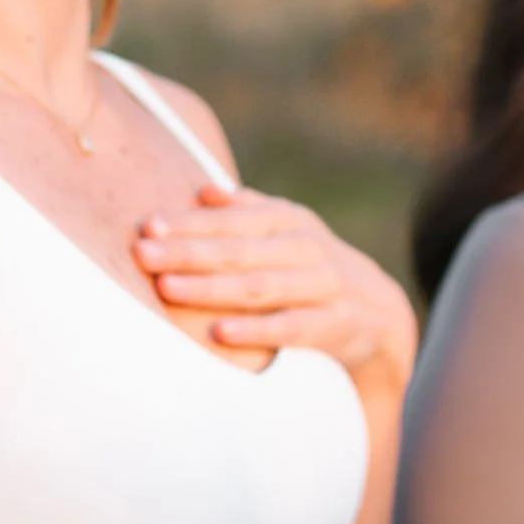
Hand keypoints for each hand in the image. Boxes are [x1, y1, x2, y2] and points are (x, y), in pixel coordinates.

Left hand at [132, 184, 416, 385]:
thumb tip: (203, 190)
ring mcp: (322, 286)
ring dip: (211, 288)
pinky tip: (219, 333)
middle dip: (187, 252)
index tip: (148, 226)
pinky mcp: (334, 325)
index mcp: (287, 220)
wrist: (379, 312)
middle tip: (143, 255)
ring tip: (168, 290)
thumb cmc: (312, 266)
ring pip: (259, 287)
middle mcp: (305, 248)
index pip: (231, 220)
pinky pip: (290, 328)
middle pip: (238, 251)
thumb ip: (246, 210)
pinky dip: (255, 330)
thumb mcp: (287, 229)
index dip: (189, 222)